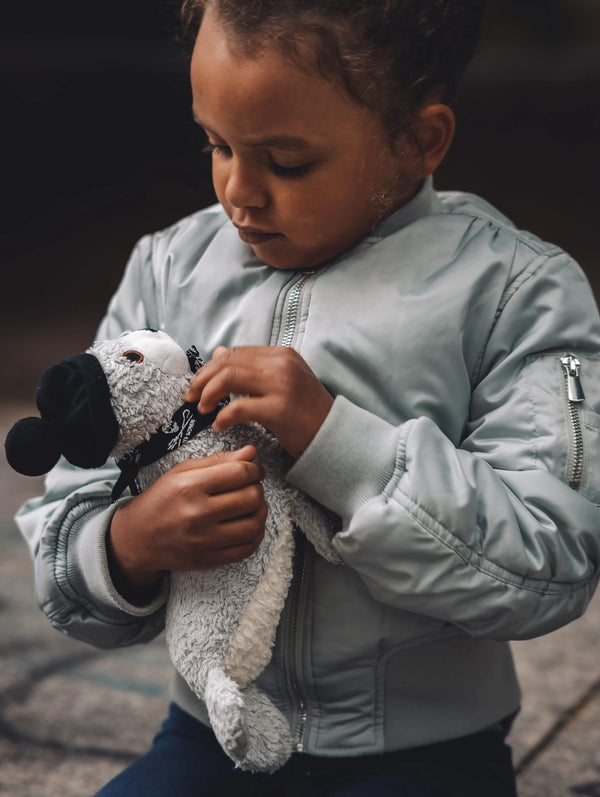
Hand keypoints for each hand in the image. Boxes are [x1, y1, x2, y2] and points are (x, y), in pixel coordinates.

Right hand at [108, 446, 266, 602]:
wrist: (137, 538)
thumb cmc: (162, 500)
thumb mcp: (182, 472)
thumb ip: (218, 461)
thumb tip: (251, 452)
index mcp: (190, 486)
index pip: (239, 473)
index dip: (254, 469)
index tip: (254, 470)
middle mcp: (197, 513)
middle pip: (251, 497)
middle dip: (257, 488)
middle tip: (251, 487)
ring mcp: (203, 540)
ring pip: (253, 524)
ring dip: (260, 512)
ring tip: (252, 506)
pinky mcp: (208, 560)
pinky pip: (246, 548)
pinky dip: (255, 535)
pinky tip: (248, 525)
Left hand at [184, 346, 333, 459]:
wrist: (334, 437)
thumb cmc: (306, 413)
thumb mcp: (280, 383)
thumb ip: (250, 368)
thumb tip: (216, 352)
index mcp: (282, 355)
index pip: (236, 353)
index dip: (210, 367)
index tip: (197, 384)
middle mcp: (282, 364)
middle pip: (228, 363)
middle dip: (203, 380)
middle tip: (190, 397)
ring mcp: (282, 385)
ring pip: (229, 379)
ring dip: (208, 395)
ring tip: (202, 409)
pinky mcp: (280, 409)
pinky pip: (239, 408)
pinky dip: (223, 417)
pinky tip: (219, 426)